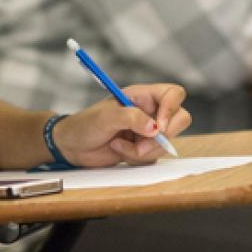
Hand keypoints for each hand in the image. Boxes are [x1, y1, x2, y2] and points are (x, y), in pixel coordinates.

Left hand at [54, 83, 191, 166]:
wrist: (72, 146)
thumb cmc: (85, 124)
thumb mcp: (106, 117)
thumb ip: (131, 118)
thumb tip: (155, 128)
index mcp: (143, 96)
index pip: (174, 94)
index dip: (172, 109)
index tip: (158, 127)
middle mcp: (150, 111)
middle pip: (179, 120)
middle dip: (162, 137)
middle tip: (141, 144)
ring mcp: (149, 130)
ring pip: (166, 142)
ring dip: (143, 149)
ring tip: (117, 144)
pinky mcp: (145, 148)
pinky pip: (154, 156)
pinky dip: (137, 157)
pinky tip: (118, 150)